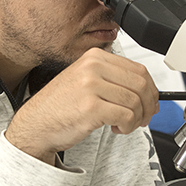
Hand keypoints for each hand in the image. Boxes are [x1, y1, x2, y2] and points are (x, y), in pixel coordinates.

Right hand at [5, 48, 158, 164]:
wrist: (35, 124)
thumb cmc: (59, 106)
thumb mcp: (85, 81)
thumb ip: (113, 80)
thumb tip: (146, 91)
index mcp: (94, 57)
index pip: (138, 69)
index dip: (150, 89)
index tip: (150, 102)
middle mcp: (93, 67)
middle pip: (141, 84)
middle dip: (148, 105)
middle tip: (143, 117)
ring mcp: (91, 86)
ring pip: (135, 102)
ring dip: (137, 119)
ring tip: (125, 125)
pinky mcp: (91, 107)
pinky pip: (126, 116)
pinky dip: (128, 127)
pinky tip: (117, 128)